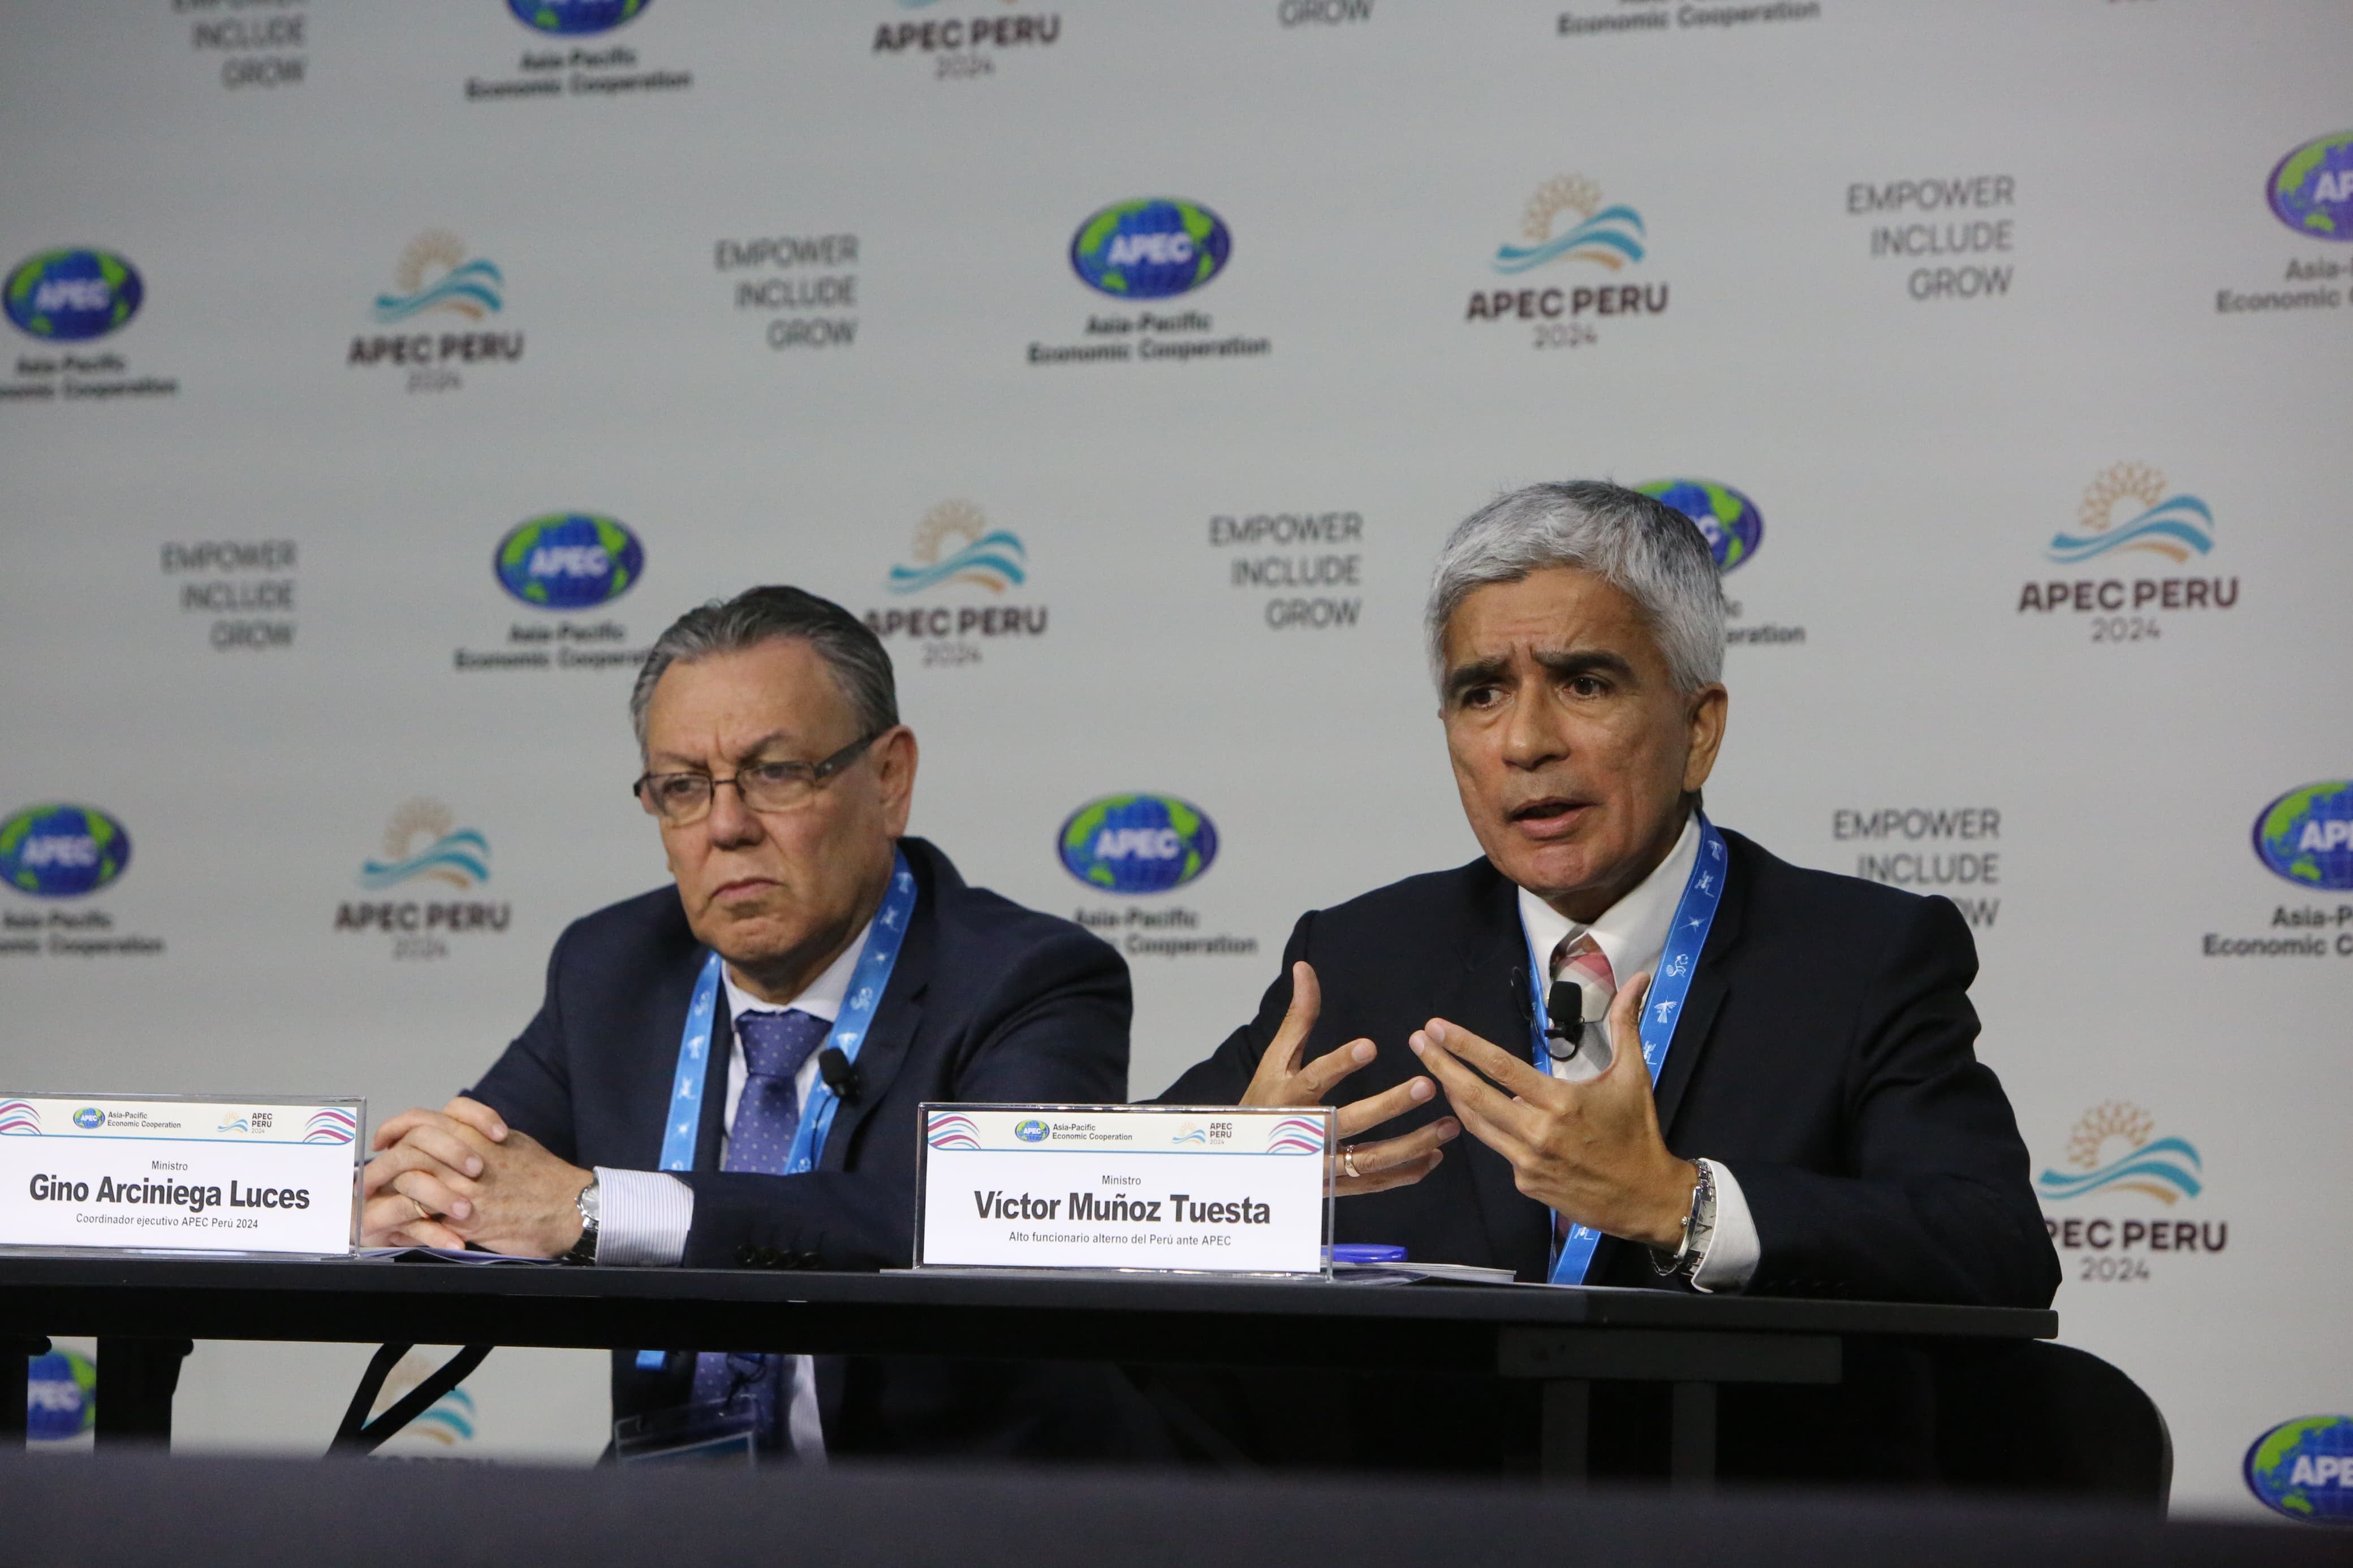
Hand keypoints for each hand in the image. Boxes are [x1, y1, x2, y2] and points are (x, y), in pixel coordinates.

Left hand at [361, 1096, 590, 1256]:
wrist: (570, 1207)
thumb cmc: (544, 1177)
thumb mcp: (513, 1141)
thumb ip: (480, 1134)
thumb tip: (455, 1131)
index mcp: (477, 1133)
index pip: (423, 1119)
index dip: (397, 1127)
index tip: (384, 1140)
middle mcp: (468, 1155)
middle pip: (409, 1147)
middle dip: (381, 1162)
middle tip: (368, 1175)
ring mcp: (466, 1186)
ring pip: (410, 1177)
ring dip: (387, 1189)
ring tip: (374, 1200)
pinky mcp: (469, 1217)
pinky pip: (424, 1212)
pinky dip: (405, 1215)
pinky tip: (397, 1220)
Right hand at [1243, 961, 1458, 1196]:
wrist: (1243, 1161)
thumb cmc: (1265, 1101)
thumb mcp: (1276, 1059)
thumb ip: (1299, 1017)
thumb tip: (1306, 968)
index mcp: (1287, 1099)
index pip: (1314, 1080)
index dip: (1339, 1064)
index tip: (1369, 1046)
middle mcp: (1302, 1136)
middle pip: (1350, 1122)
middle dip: (1391, 1105)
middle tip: (1427, 1085)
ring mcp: (1319, 1166)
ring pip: (1371, 1159)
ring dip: (1413, 1143)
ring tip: (1449, 1125)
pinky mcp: (1333, 1188)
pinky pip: (1374, 1183)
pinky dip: (1405, 1173)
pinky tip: (1435, 1156)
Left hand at [1408, 973, 1695, 1247]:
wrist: (1647, 1197)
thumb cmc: (1638, 1132)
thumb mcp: (1634, 1074)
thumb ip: (1626, 1024)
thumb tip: (1638, 978)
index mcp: (1560, 1102)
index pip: (1500, 1067)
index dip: (1464, 1045)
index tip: (1436, 1027)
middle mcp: (1538, 1132)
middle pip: (1475, 1096)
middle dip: (1440, 1066)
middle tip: (1417, 1042)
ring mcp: (1527, 1162)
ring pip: (1478, 1125)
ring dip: (1456, 1097)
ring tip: (1439, 1074)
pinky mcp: (1526, 1184)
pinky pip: (1501, 1150)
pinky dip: (1495, 1129)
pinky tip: (1495, 1116)